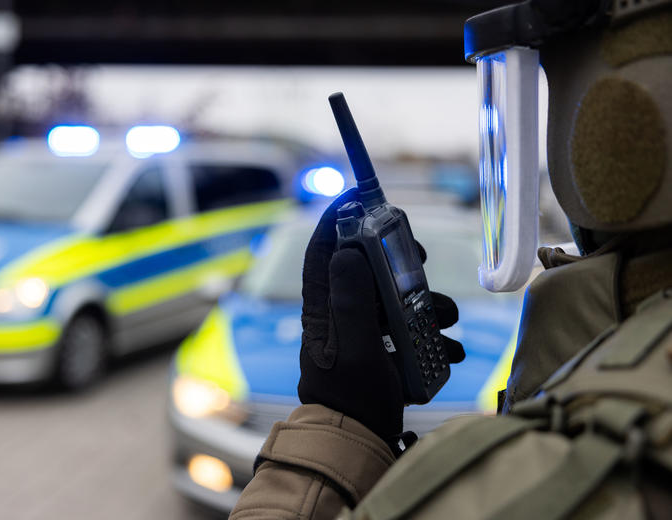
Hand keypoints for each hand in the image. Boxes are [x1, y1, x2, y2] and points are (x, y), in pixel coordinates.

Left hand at [297, 189, 464, 441]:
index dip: (336, 219)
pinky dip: (430, 333)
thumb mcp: (352, 348)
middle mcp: (340, 311)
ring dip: (424, 300)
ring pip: (392, 295)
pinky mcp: (379, 346)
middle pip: (365, 265)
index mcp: (324, 306)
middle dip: (395, 256)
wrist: (357, 439)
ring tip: (447, 318)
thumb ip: (350, 301)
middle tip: (420, 256)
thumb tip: (347, 250)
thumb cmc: (350, 397)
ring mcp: (360, 329)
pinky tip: (451, 350)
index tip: (357, 196)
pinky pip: (406, 326)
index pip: (323, 250)